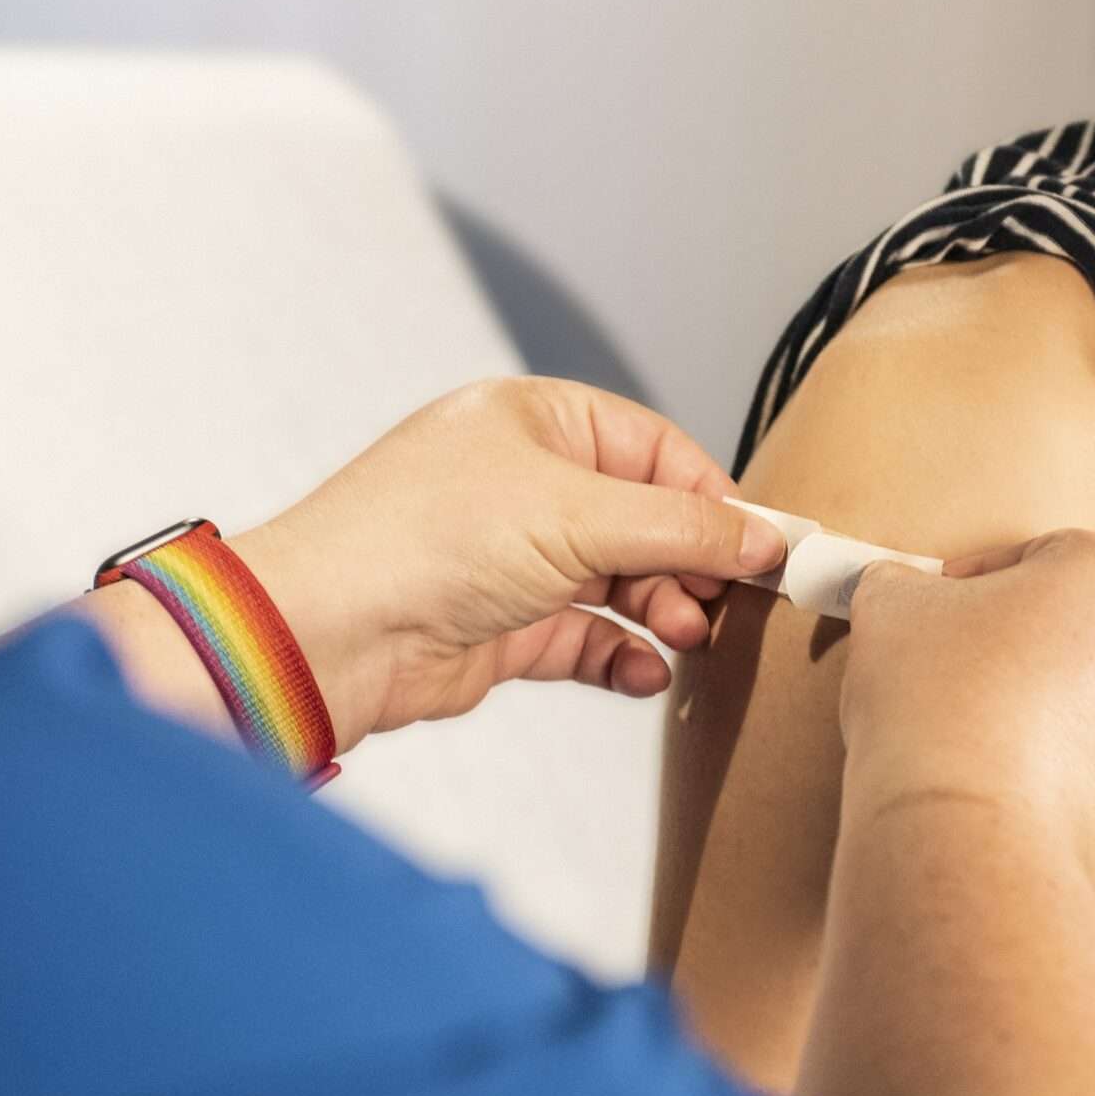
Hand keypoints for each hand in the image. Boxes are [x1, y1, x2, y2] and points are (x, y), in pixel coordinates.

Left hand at [233, 379, 788, 751]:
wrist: (327, 631)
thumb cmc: (421, 540)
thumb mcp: (576, 515)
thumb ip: (681, 528)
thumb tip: (763, 538)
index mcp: (536, 421)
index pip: (656, 451)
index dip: (714, 501)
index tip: (767, 548)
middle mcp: (524, 483)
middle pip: (644, 520)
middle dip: (690, 564)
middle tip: (728, 604)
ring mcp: (511, 558)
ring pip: (619, 582)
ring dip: (662, 612)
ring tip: (687, 637)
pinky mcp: (500, 627)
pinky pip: (584, 638)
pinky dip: (622, 656)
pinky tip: (649, 674)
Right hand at [837, 531, 1094, 901]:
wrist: (966, 837)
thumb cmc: (931, 706)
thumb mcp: (891, 609)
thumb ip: (904, 584)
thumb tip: (903, 591)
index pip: (1045, 556)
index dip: (985, 578)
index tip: (942, 612)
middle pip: (1088, 628)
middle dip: (1031, 644)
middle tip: (968, 675)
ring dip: (1057, 707)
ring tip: (990, 738)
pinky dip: (1074, 771)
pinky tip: (1017, 787)